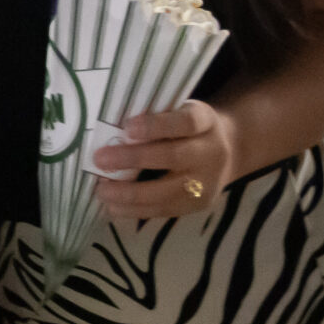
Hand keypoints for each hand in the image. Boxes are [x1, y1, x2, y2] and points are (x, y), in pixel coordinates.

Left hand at [94, 99, 239, 220]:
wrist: (224, 152)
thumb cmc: (185, 129)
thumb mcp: (177, 113)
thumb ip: (153, 119)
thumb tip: (109, 132)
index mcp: (205, 122)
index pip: (185, 122)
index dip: (157, 125)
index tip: (127, 127)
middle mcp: (211, 152)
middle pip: (173, 156)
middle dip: (133, 159)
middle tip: (100, 159)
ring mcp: (208, 183)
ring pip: (168, 191)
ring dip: (129, 193)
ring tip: (101, 191)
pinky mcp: (198, 205)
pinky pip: (165, 210)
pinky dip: (136, 210)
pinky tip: (112, 207)